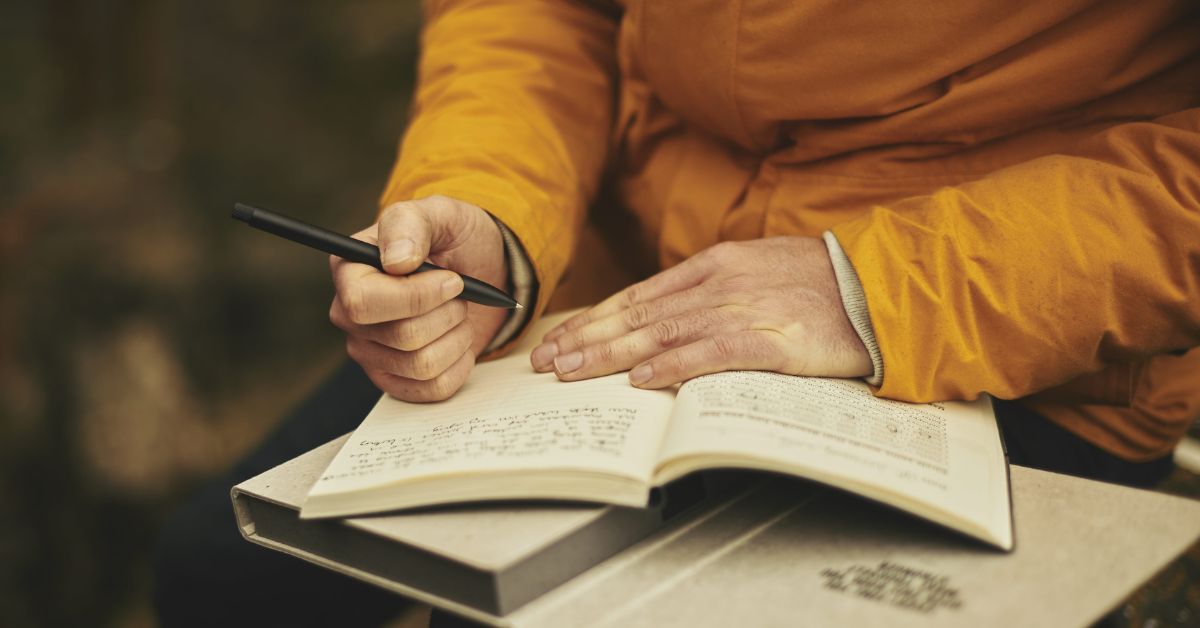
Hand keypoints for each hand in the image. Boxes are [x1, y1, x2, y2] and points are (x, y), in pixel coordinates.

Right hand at [330, 196, 508, 400]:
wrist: (480, 270)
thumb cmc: (453, 239)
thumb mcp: (439, 214)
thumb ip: (412, 224)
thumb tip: (396, 261)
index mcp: (349, 271)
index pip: (362, 303)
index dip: (415, 297)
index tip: (452, 280)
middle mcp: (351, 315)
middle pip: (401, 337)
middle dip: (446, 314)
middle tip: (459, 293)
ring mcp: (370, 352)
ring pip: (422, 365)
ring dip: (457, 336)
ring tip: (458, 314)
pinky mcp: (396, 379)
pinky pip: (434, 389)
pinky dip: (460, 364)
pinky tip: (457, 340)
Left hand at [530, 236, 870, 387]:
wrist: (881, 286)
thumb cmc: (823, 284)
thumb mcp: (759, 271)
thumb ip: (713, 290)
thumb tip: (666, 314)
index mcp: (715, 265)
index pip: (638, 296)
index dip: (595, 319)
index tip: (561, 339)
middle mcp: (719, 283)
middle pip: (638, 315)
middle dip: (586, 339)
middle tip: (546, 362)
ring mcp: (743, 309)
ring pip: (660, 333)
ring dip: (610, 355)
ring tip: (573, 372)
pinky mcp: (770, 340)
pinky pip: (710, 354)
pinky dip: (671, 367)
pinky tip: (640, 380)